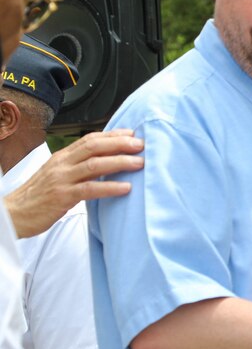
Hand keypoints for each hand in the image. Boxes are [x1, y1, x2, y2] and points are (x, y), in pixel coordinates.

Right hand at [4, 130, 143, 237]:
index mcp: (62, 157)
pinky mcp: (62, 197)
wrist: (13, 214)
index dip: (112, 135)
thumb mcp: (58, 175)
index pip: (89, 140)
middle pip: (94, 147)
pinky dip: (110, 187)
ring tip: (139, 163)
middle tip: (141, 145)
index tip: (132, 134)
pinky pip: (90, 190)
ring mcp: (62, 180)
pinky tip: (126, 188)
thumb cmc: (39, 195)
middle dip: (120, 144)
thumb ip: (78, 167)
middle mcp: (62, 164)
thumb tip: (106, 161)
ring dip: (120, 162)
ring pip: (94, 165)